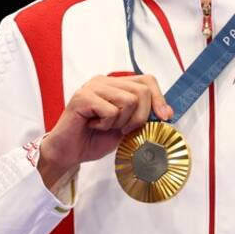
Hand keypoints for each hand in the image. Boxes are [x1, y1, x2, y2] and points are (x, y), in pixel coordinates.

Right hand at [37, 73, 171, 191]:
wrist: (68, 152)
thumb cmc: (94, 140)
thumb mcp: (126, 128)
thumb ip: (142, 117)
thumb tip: (166, 112)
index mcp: (115, 84)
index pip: (147, 80)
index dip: (159, 98)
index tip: (163, 117)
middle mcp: (104, 81)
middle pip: (142, 91)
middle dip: (139, 117)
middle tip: (123, 130)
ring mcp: (92, 87)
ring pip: (129, 100)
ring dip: (121, 122)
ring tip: (105, 126)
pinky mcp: (83, 97)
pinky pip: (111, 111)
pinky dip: (106, 124)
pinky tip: (93, 125)